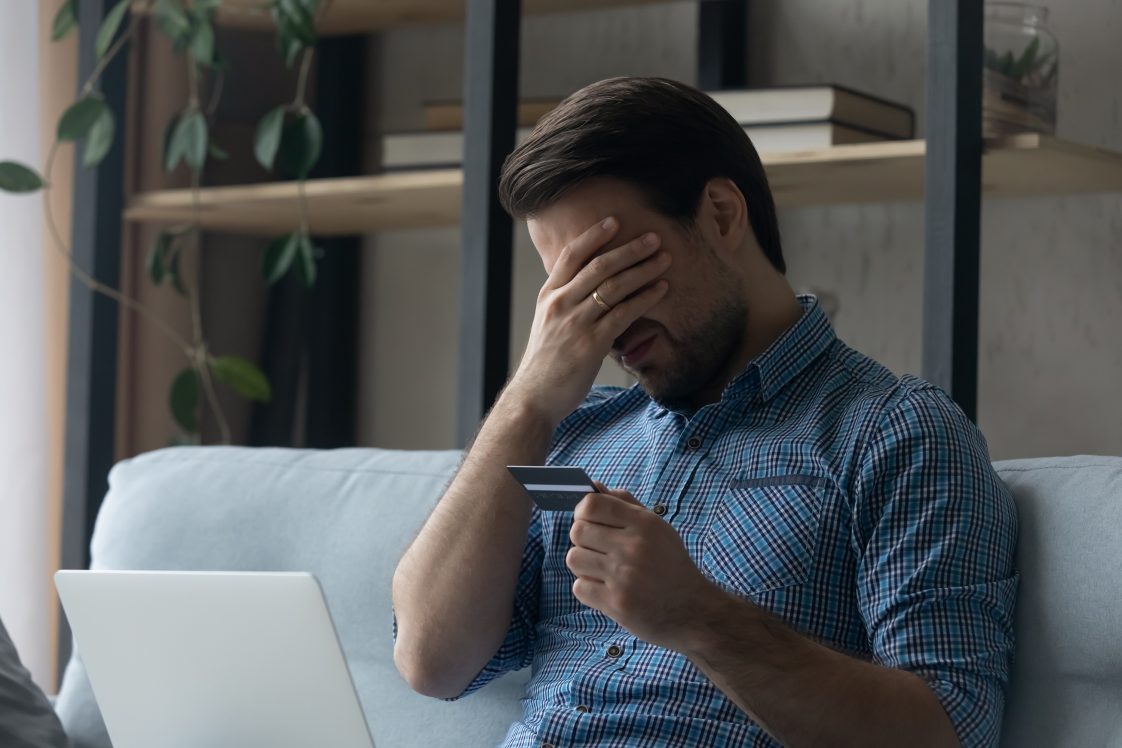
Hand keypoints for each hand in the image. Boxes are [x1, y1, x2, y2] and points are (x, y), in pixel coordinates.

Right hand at [506, 218, 670, 425]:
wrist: (534, 397)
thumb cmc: (545, 363)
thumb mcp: (548, 324)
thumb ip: (567, 303)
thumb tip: (593, 289)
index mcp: (549, 295)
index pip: (572, 256)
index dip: (594, 236)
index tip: (615, 221)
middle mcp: (561, 304)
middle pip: (599, 266)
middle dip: (630, 249)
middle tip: (654, 237)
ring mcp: (576, 322)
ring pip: (614, 286)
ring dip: (643, 269)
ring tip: (664, 259)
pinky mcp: (591, 343)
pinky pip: (623, 313)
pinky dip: (645, 298)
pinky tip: (661, 290)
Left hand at [566, 485, 716, 652]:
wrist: (693, 610)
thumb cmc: (671, 565)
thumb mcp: (657, 528)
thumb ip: (625, 505)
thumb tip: (595, 487)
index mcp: (644, 524)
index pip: (592, 504)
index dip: (582, 510)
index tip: (588, 519)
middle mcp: (633, 547)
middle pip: (578, 531)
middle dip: (583, 539)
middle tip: (598, 549)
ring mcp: (623, 577)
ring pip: (574, 558)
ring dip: (584, 564)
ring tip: (602, 570)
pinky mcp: (616, 603)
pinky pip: (579, 587)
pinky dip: (588, 589)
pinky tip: (606, 589)